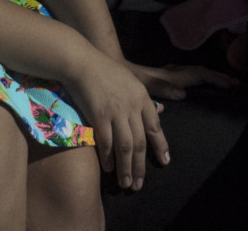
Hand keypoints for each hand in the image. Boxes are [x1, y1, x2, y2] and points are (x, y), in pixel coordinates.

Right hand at [64, 50, 170, 191]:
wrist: (83, 63)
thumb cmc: (106, 71)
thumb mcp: (132, 81)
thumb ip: (144, 100)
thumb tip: (161, 112)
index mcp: (142, 98)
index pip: (155, 127)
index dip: (160, 146)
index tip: (165, 161)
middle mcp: (132, 107)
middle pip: (141, 142)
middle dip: (141, 166)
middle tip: (139, 184)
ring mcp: (116, 112)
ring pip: (125, 146)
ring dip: (126, 167)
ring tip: (126, 184)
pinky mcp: (98, 116)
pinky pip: (105, 142)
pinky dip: (108, 158)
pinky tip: (109, 169)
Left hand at [126, 60, 239, 103]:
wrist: (118, 71)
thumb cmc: (131, 80)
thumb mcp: (146, 86)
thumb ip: (163, 89)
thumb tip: (183, 94)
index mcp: (175, 76)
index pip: (202, 75)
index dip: (218, 79)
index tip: (232, 85)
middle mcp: (177, 73)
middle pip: (204, 73)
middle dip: (220, 77)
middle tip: (237, 84)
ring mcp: (173, 75)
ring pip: (198, 74)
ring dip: (213, 78)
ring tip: (227, 85)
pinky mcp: (168, 79)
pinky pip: (192, 78)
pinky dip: (204, 80)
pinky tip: (205, 87)